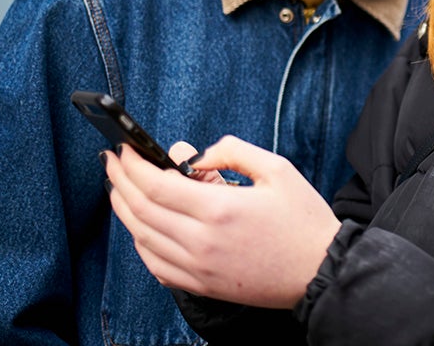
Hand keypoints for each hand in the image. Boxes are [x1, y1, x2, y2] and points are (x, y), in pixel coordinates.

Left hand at [104, 135, 341, 307]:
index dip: (133, 164)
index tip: (124, 148)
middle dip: (119, 181)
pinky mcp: (202, 285)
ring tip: (119, 189)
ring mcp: (199, 268)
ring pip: (142, 238)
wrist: (321, 271)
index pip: (156, 184)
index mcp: (221, 209)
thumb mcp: (277, 169)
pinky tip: (140, 227)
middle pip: (141, 210)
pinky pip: (156, 265)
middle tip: (112, 162)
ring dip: (124, 211)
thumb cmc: (303, 220)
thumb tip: (195, 154)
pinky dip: (140, 243)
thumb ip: (233, 152)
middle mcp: (203, 242)